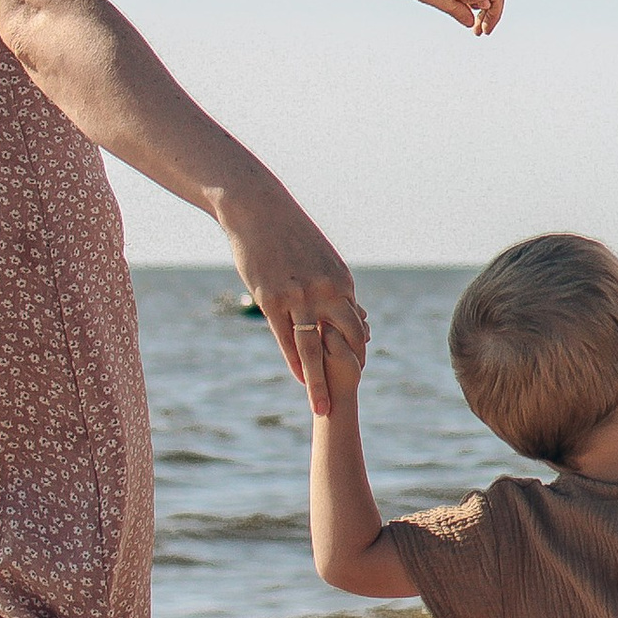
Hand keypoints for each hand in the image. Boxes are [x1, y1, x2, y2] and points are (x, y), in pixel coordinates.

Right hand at [223, 181, 367, 415]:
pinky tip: (300, 381)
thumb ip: (331, 283)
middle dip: (348, 370)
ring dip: (320, 382)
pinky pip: (286, 340)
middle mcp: (325, 291)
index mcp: (341, 280)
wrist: (259, 209)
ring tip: (325, 408)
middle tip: (349, 394)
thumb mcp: (319, 257)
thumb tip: (342, 303)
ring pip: (314, 349)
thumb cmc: (289, 232)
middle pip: (344, 341)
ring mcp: (298, 297)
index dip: (358, 347)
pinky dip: (295, 365)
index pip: (356, 323)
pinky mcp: (271, 300)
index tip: (358, 366)